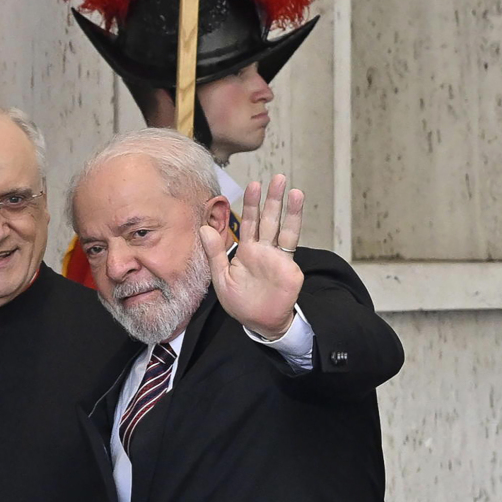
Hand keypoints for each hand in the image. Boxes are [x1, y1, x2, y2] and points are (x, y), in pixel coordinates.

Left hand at [199, 175, 304, 339]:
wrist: (259, 323)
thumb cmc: (240, 303)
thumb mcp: (221, 278)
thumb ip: (214, 253)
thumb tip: (204, 228)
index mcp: (247, 250)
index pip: (250, 222)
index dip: (252, 204)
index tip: (254, 184)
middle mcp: (264, 250)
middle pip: (269, 219)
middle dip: (273, 199)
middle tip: (278, 178)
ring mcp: (278, 258)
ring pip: (283, 228)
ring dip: (289, 209)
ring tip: (294, 190)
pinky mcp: (289, 268)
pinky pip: (291, 246)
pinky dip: (294, 228)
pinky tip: (296, 213)